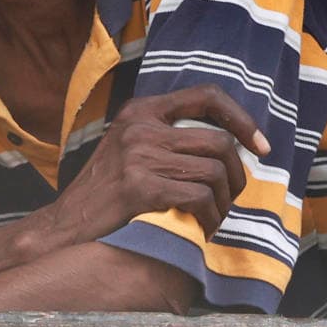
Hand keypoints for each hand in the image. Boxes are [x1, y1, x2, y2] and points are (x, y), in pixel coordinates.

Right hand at [27, 84, 269, 249]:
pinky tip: (201, 230)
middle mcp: (140, 126)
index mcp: (140, 111)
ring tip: (213, 218)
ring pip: (214, 172)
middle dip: (237, 176)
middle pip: (219, 141)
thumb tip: (228, 146)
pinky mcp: (140, 186)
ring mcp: (139, 155)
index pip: (206, 96)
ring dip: (224, 202)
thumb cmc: (105, 194)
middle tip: (230, 199)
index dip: (241, 119)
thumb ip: (167, 139)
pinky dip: (210, 218)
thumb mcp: (129, 150)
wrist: (65, 226)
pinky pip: (200, 198)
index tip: (260, 146)